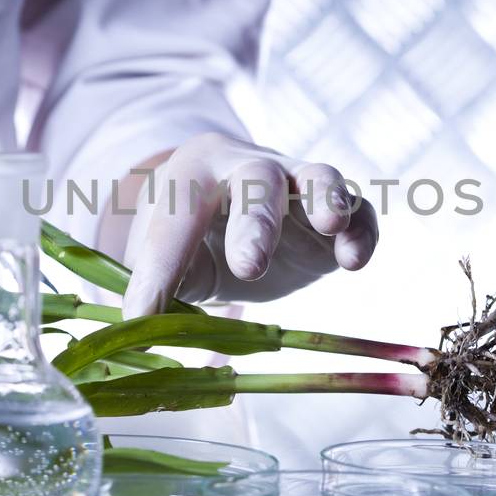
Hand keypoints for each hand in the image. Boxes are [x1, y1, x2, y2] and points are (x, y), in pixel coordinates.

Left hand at [121, 134, 378, 316]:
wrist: (228, 216)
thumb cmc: (189, 238)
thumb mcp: (156, 259)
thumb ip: (147, 285)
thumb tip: (134, 328)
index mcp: (193, 174)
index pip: (176, 215)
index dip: (164, 264)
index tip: (149, 311)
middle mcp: (250, 168)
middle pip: (258, 179)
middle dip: (257, 220)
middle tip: (249, 266)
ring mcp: (300, 186)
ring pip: (320, 176)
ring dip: (327, 197)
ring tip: (329, 225)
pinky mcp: (338, 216)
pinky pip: (360, 213)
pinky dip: (361, 231)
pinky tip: (352, 261)